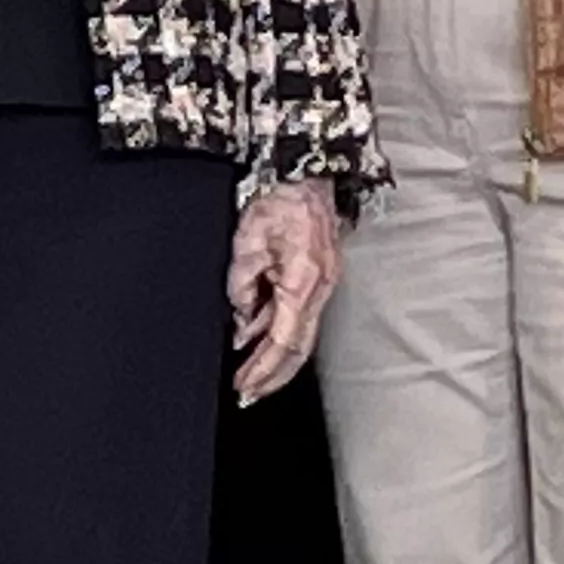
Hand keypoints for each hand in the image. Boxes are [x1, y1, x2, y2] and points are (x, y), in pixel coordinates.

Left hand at [230, 183, 343, 404]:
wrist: (305, 170)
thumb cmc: (280, 197)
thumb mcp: (247, 240)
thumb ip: (241, 283)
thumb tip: (241, 315)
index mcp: (303, 282)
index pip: (284, 340)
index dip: (264, 368)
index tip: (245, 386)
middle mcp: (319, 287)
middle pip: (298, 346)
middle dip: (272, 374)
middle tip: (248, 393)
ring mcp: (323, 282)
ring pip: (298, 330)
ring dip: (272, 353)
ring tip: (246, 370)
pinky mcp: (317, 274)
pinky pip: (297, 310)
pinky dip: (276, 326)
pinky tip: (254, 332)